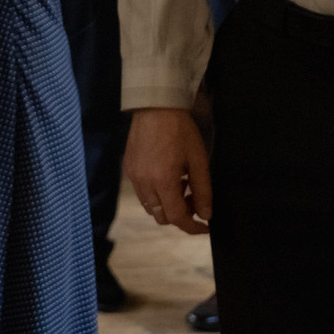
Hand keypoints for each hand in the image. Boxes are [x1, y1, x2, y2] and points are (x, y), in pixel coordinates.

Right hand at [126, 109, 212, 230]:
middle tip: (194, 200)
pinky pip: (142, 193)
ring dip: (167, 205)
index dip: (192, 227)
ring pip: (150, 207)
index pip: (177, 218)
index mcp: (163, 182)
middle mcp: (144, 184)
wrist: (156, 106)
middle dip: (180, 215)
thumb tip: (206, 215)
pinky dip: (155, 194)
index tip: (205, 227)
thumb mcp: (199, 160)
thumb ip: (203, 191)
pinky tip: (166, 175)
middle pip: (161, 217)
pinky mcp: (127, 169)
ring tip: (180, 185)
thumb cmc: (181, 131)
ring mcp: (133, 177)